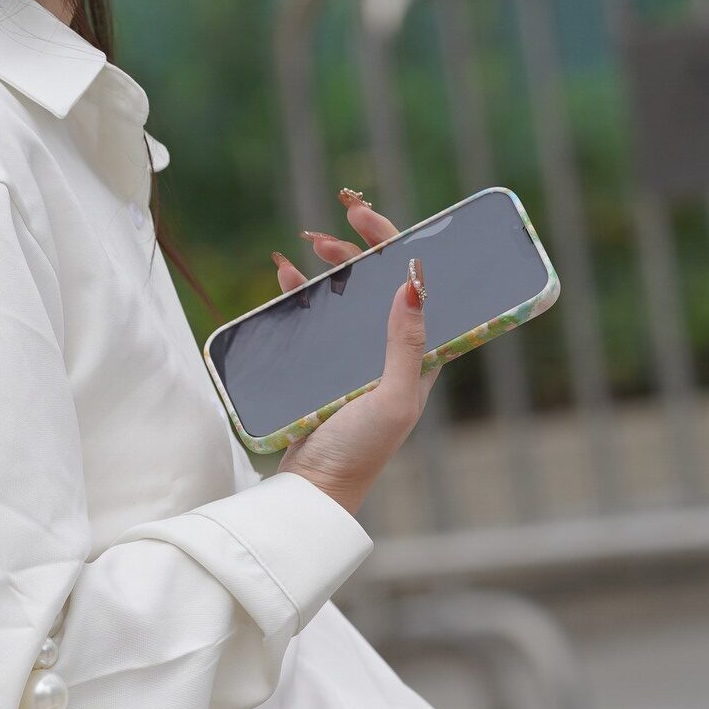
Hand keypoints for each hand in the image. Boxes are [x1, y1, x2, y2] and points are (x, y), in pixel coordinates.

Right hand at [276, 189, 439, 515]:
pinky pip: (315, 317)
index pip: (418, 285)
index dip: (401, 244)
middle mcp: (391, 350)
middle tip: (341, 219)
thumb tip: (414, 282)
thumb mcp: (392, 397)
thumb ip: (406, 344)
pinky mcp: (324, 365)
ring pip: (348, 293)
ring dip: (333, 262)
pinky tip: (288, 276)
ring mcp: (356, 355)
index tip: (373, 219)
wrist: (313, 490)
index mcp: (420, 354)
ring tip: (311, 242)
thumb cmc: (361, 451)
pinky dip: (303, 292)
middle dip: (363, 244)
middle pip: (382, 280)